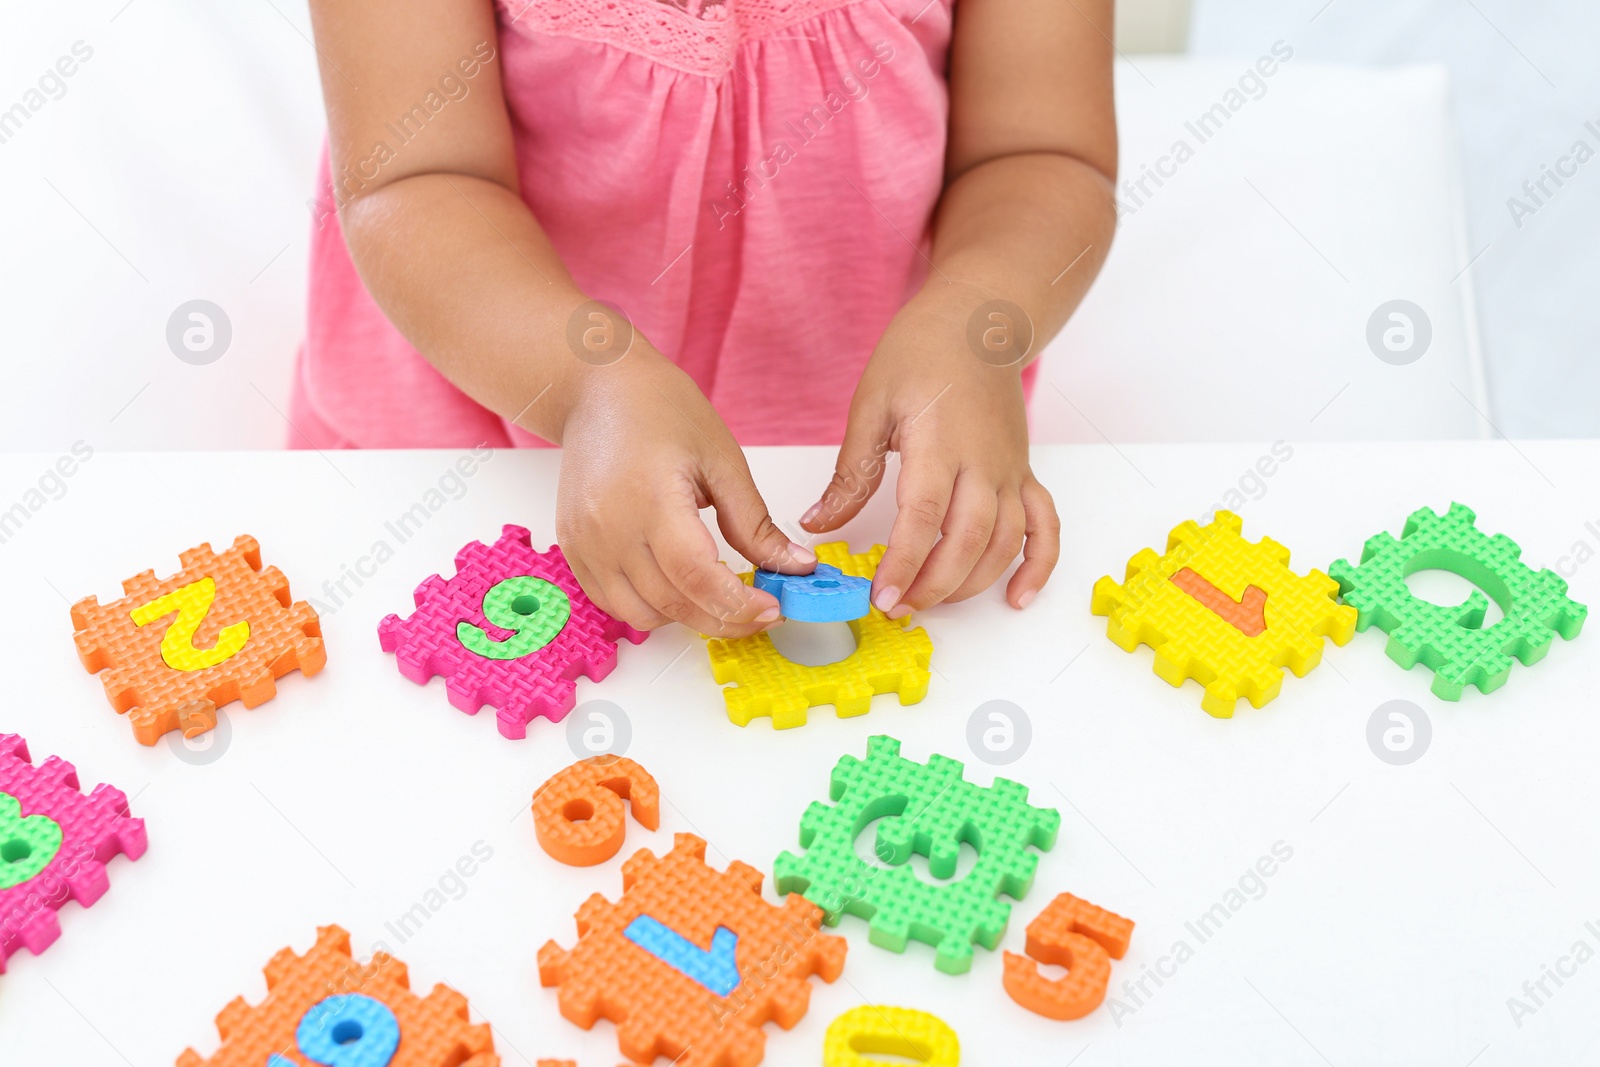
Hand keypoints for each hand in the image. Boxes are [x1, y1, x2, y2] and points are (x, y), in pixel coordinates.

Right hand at [554, 348, 815, 636]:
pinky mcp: (574, 550)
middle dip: (725, 619)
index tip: (773, 608)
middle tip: (760, 610)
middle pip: (673, 603)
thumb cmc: (658, 409)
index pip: (698, 577)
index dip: (740, 604)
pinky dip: (652, 607)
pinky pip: (614, 603)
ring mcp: (585, 544)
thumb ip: (755, 524)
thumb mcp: (722, 460)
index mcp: (651, 499)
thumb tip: (795, 567)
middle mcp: (609, 529)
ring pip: (642, 615)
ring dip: (687, 616)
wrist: (598, 390)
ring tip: (719, 595)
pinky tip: (680, 585)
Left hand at [801, 287, 1059, 614]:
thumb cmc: (921, 351)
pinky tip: (1017, 596)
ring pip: (1004, 543)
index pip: (924, 518)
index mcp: (940, 442)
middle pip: (969, 541)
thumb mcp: (870, 404)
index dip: (905, 563)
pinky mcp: (1023, 473)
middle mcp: (984, 462)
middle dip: (933, 585)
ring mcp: (1009, 470)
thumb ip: (851, 472)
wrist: (978, 320)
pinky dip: (1038, 566)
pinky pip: (1044, 526)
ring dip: (971, 584)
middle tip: (897, 607)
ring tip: (931, 603)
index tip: (881, 595)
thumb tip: (818, 523)